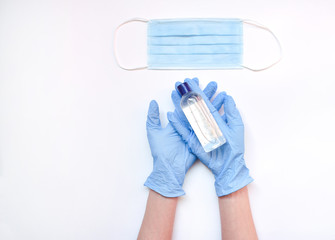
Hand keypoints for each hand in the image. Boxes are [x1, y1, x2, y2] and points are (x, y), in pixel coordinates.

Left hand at [144, 81, 217, 196]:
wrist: (169, 167)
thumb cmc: (160, 151)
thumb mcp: (153, 131)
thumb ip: (152, 116)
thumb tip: (154, 102)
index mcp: (178, 120)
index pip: (185, 103)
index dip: (189, 92)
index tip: (194, 81)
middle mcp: (189, 124)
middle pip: (199, 106)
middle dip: (206, 94)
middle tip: (213, 83)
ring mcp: (197, 130)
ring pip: (207, 114)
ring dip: (214, 103)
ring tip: (221, 92)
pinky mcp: (203, 138)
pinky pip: (211, 125)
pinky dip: (218, 116)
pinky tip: (224, 108)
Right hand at [167, 78, 252, 195]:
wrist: (228, 164)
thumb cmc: (234, 146)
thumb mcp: (236, 126)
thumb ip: (231, 111)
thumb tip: (227, 96)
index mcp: (215, 118)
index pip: (205, 101)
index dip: (198, 91)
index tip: (192, 81)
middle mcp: (205, 122)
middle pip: (194, 105)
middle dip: (187, 94)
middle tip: (181, 83)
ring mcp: (198, 131)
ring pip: (187, 115)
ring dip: (180, 104)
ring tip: (174, 93)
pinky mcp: (193, 140)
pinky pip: (183, 131)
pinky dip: (177, 124)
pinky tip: (171, 114)